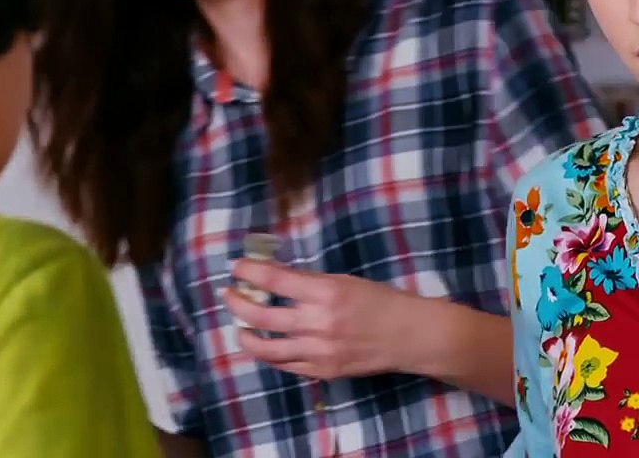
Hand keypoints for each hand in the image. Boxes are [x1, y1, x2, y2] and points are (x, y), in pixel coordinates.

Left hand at [224, 259, 421, 380]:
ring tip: (239, 327)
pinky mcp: (322, 371)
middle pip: (262, 315)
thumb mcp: (345, 281)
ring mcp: (318, 351)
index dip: (250, 271)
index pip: (275, 280)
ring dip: (245, 336)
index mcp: (326, 293)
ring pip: (266, 348)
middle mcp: (318, 323)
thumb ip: (310, 282)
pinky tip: (264, 346)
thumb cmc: (380, 301)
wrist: (409, 336)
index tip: (236, 267)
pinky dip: (269, 355)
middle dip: (238, 303)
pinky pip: (285, 365)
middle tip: (229, 295)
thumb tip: (275, 276)